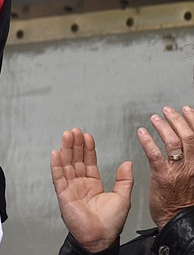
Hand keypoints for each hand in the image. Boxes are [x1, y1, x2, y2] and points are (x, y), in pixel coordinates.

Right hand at [50, 128, 132, 251]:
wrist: (101, 238)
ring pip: (66, 164)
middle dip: (75, 144)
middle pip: (75, 159)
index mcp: (93, 184)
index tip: (87, 136)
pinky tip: (56, 153)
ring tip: (67, 136)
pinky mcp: (63, 194)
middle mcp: (80, 184)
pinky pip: (58, 177)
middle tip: (75, 131)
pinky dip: (56, 165)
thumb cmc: (111, 223)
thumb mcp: (122, 198)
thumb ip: (124, 180)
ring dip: (65, 150)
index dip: (88, 148)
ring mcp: (71, 188)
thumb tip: (127, 163)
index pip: (88, 161)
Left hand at [139, 105, 193, 228]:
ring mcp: (179, 171)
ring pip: (173, 141)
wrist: (181, 221)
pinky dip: (147, 140)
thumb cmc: (186, 201)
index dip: (193, 120)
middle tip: (168, 110)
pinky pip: (154, 154)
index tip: (187, 110)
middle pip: (188, 136)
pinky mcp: (163, 176)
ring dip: (163, 126)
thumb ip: (193, 159)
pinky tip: (141, 132)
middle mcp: (193, 166)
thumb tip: (189, 143)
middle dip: (178, 119)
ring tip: (155, 118)